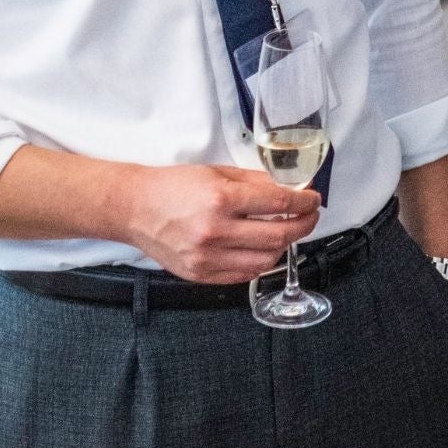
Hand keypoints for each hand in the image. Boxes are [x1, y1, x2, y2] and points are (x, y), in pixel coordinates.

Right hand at [116, 163, 320, 283]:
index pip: (280, 203)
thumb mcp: (218, 173)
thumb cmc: (172, 186)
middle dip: (304, 224)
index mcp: (221, 200)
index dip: (305, 202)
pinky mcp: (201, 275)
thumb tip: (291, 187)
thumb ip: (257, 182)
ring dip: (285, 245)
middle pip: (279, 235)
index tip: (313, 199)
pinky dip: (262, 262)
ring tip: (286, 231)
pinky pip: (245, 274)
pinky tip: (264, 248)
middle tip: (310, 216)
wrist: (134, 208)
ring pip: (267, 260)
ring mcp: (207, 257)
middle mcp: (215, 232)